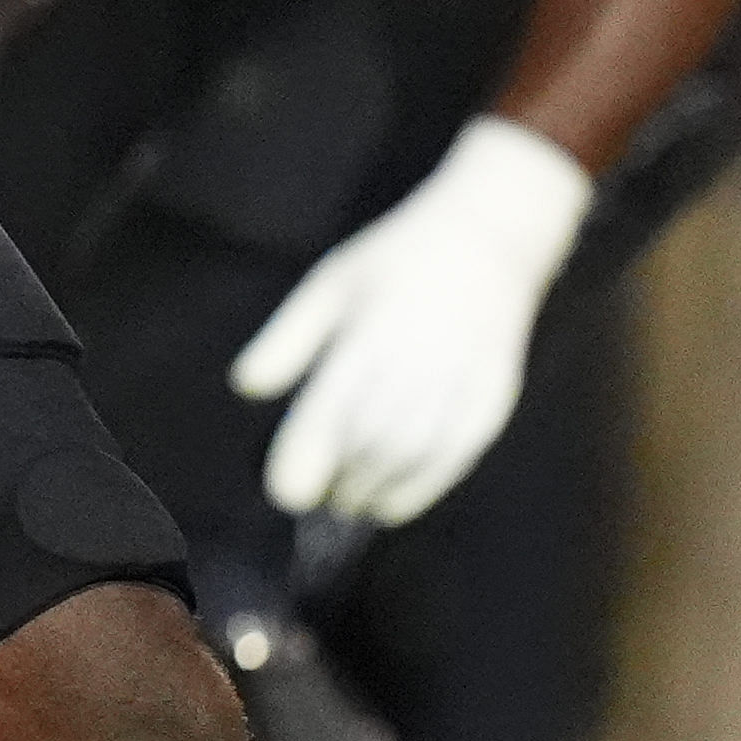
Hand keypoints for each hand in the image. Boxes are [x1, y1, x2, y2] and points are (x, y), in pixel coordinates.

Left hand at [230, 115, 597, 527]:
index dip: (305, 456)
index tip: (286, 492)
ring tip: (349, 501)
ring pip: (411, 452)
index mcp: (369, 330)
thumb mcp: (331, 284)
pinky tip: (393, 504)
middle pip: (369, 440)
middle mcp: (416, 359)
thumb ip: (288, 339)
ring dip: (374, 488)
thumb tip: (246, 388)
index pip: (330, 407)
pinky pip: (457, 455)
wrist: (490, 236)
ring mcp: (461, 379)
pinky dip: (422, 489)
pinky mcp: (494, 395)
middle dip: (338, 481)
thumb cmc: (397, 260)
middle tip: (315, 499)